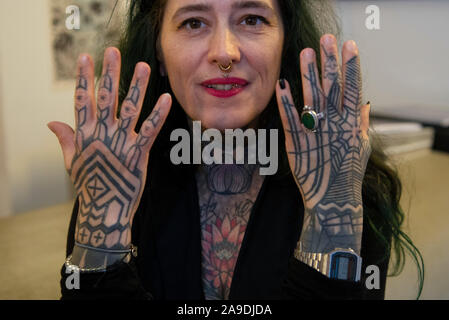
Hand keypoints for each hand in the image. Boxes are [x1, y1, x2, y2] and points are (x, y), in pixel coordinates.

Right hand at [48, 48, 170, 258]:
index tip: (86, 57)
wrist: (105, 210)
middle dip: (109, 73)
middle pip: (106, 97)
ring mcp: (121, 142)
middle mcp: (103, 134)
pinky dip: (158, 114)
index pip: (82, 100)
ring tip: (144, 66)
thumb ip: (66, 139)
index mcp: (85, 134)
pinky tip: (166, 98)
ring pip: (130, 109)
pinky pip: (150, 130)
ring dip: (137, 86)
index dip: (84, 78)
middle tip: (113, 51)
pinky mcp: (139, 153)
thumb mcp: (73, 162)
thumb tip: (51, 121)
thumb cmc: (89, 185)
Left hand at [275, 35, 370, 253]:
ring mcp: (315, 133)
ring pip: (311, 98)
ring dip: (308, 74)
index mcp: (351, 123)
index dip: (350, 66)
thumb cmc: (348, 172)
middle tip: (325, 40)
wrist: (333, 198)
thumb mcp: (361, 147)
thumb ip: (361, 124)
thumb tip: (364, 104)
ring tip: (304, 53)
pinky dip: (285, 102)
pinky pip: (290, 119)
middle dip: (329, 62)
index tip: (349, 46)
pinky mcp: (296, 143)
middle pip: (332, 88)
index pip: (352, 88)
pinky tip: (281, 84)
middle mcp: (334, 124)